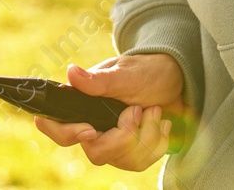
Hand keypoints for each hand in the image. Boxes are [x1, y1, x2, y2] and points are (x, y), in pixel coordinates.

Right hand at [33, 54, 186, 170]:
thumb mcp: (125, 73)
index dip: (67, 134)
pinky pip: (140, 162)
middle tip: (139, 109)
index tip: (90, 130)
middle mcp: (93, 125)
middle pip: (95, 152)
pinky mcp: (130, 151)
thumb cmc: (146, 70)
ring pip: (122, 160)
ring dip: (147, 135)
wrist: (174, 80)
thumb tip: (70, 73)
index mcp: (83, 103)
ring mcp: (112, 142)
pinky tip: (161, 123)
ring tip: (155, 110)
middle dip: (124, 135)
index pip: (58, 128)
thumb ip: (99, 80)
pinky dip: (157, 143)